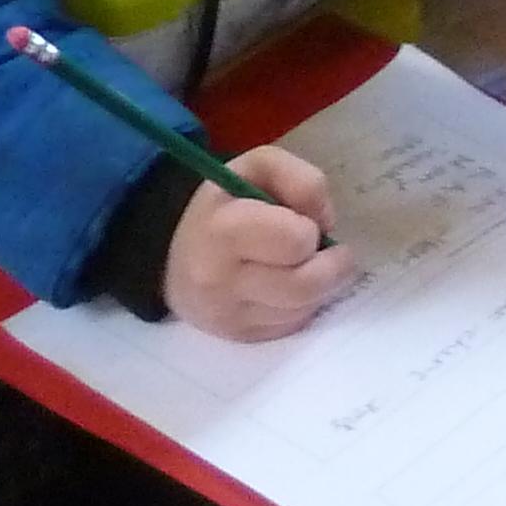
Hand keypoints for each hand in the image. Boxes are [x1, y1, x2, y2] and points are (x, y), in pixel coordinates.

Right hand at [163, 147, 355, 341]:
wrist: (176, 256)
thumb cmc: (225, 205)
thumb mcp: (259, 167)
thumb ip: (302, 180)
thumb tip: (326, 222)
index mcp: (225, 230)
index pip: (295, 242)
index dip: (310, 230)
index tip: (303, 223)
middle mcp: (222, 280)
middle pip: (306, 285)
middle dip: (330, 265)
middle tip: (327, 250)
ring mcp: (229, 316)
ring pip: (304, 309)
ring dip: (321, 286)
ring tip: (307, 264)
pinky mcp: (240, 338)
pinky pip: (292, 326)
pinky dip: (303, 306)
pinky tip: (290, 285)